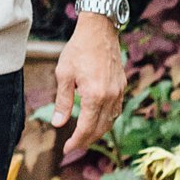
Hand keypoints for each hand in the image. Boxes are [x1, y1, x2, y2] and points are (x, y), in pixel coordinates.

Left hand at [52, 13, 125, 162]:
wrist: (99, 31)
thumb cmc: (78, 50)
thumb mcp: (63, 74)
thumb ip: (62, 101)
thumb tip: (58, 124)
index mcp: (94, 96)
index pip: (86, 128)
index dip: (76, 142)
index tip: (66, 149)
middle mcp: (110, 97)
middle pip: (100, 129)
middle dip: (86, 140)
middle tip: (72, 146)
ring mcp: (118, 92)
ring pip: (110, 121)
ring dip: (97, 131)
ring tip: (83, 136)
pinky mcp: (121, 86)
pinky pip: (116, 110)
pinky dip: (106, 120)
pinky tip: (96, 119)